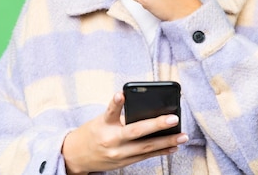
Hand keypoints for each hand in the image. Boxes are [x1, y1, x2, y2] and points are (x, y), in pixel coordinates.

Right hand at [62, 92, 187, 173]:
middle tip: (173, 119)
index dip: (116, 103)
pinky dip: (160, 151)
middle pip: (136, 132)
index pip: (110, 111)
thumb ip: (118, 116)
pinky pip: (145, 157)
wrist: (75, 157)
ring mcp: (119, 154)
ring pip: (146, 147)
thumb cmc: (91, 133)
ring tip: (182, 136)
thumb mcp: (100, 120)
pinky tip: (172, 146)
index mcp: (103, 125)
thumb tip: (145, 111)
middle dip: (157, 125)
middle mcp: (111, 140)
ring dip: (166, 142)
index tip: (121, 94)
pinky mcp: (124, 163)